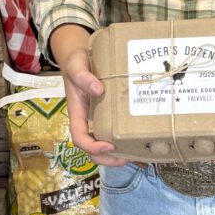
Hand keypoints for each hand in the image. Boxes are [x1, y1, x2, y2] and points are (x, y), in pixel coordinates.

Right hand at [60, 48, 128, 166]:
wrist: (81, 56)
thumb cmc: (76, 62)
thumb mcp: (76, 66)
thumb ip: (83, 77)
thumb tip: (98, 89)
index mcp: (77, 113)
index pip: (80, 138)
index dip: (92, 147)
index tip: (108, 146)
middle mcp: (87, 120)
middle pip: (92, 149)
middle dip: (107, 158)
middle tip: (125, 158)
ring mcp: (98, 118)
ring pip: (104, 143)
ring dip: (116, 153)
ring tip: (134, 153)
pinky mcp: (109, 114)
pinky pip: (114, 130)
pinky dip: (124, 139)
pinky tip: (138, 138)